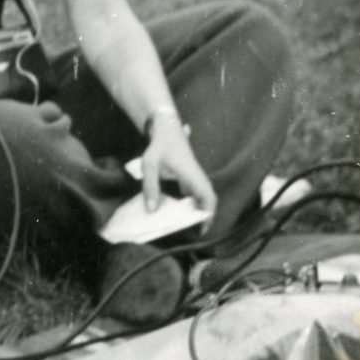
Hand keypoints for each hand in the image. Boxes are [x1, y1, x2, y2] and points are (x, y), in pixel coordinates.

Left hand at [140, 115, 217, 231]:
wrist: (166, 127)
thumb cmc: (159, 145)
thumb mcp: (150, 165)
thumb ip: (150, 187)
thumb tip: (152, 211)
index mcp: (192, 175)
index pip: (208, 197)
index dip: (208, 214)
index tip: (202, 229)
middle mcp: (197, 176)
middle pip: (208, 199)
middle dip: (204, 216)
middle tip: (192, 231)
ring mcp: (194, 176)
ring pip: (202, 196)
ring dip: (197, 210)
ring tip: (184, 224)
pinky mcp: (189, 175)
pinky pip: (194, 192)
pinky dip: (190, 202)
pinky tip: (177, 210)